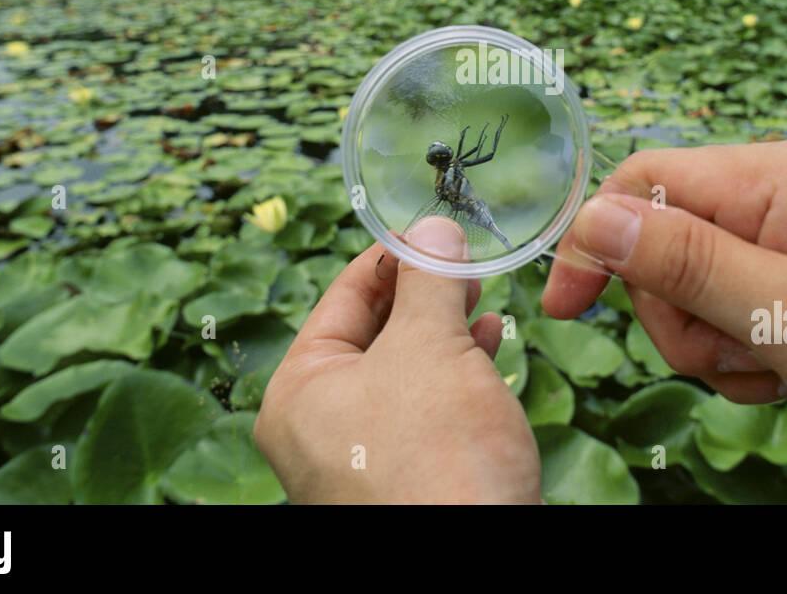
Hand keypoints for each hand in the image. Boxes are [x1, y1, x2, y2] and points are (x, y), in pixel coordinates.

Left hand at [255, 216, 540, 502]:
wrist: (482, 564)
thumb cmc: (438, 456)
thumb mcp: (430, 348)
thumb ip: (429, 281)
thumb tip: (433, 227)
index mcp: (298, 393)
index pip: (341, 297)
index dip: (392, 254)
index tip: (435, 228)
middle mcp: (317, 428)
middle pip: (372, 333)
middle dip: (422, 294)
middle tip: (465, 260)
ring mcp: (358, 460)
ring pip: (402, 370)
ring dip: (443, 329)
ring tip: (481, 298)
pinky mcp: (403, 480)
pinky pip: (422, 409)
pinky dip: (454, 373)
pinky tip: (488, 345)